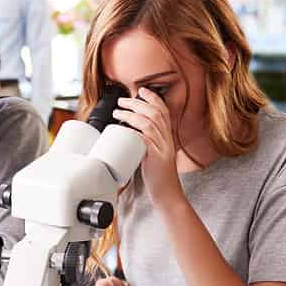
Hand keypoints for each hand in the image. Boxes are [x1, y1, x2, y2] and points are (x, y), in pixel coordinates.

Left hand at [112, 87, 183, 205]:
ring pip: (149, 124)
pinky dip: (135, 134)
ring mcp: (163, 149)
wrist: (167, 194)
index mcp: (167, 137)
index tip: (141, 91)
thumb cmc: (158, 176)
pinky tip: (125, 131)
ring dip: (131, 116)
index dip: (153, 98)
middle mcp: (167, 140)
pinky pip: (146, 141)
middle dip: (137, 104)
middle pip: (155, 113)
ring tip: (117, 113)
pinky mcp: (157, 159)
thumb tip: (129, 133)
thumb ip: (146, 142)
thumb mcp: (154, 154)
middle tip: (122, 101)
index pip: (163, 111)